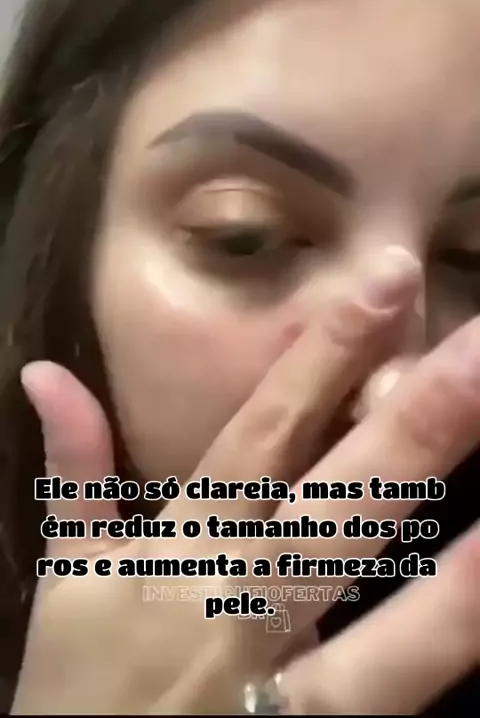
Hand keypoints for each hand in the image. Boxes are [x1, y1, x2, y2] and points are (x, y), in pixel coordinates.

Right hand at [13, 254, 479, 713]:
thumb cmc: (83, 684)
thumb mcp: (69, 575)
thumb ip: (75, 469)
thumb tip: (45, 373)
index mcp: (183, 545)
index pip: (265, 432)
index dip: (326, 355)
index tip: (386, 280)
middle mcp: (245, 594)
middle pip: (347, 495)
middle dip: (421, 414)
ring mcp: (290, 668)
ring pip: (391, 600)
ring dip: (462, 528)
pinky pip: (399, 673)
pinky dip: (451, 621)